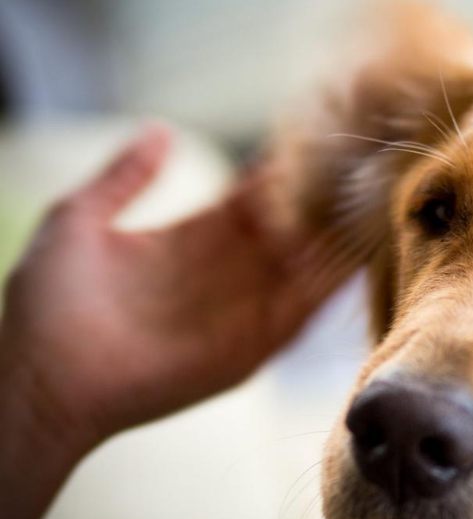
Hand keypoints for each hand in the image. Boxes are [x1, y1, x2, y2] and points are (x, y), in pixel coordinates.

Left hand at [0, 126, 355, 518]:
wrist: (42, 378)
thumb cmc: (47, 303)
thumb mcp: (78, 219)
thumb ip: (124, 176)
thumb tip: (164, 131)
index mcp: (196, 236)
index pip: (258, 197)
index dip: (289, 171)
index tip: (323, 139)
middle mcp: (230, 271)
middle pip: (296, 227)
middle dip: (330, 200)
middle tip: (368, 164)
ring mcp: (245, 310)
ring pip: (310, 265)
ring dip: (341, 237)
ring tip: (376, 200)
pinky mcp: (254, 347)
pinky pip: (304, 310)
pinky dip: (332, 282)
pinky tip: (357, 250)